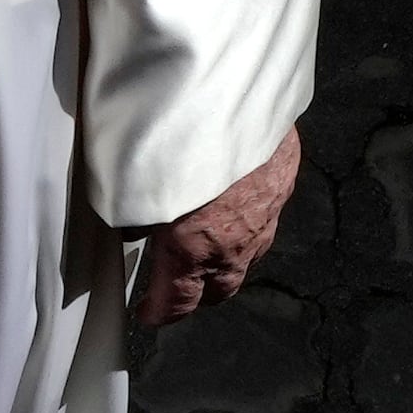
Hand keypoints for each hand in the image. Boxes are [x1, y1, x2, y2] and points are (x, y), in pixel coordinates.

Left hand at [123, 125, 301, 325]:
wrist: (238, 95)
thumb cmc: (180, 140)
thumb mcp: (132, 186)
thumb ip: (131, 216)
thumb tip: (130, 227)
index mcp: (193, 248)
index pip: (178, 301)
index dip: (161, 313)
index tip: (149, 316)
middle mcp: (235, 241)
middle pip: (221, 288)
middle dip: (199, 296)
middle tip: (180, 294)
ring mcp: (265, 215)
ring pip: (248, 254)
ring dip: (227, 260)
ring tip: (209, 253)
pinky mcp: (282, 182)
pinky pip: (265, 216)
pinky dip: (248, 222)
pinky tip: (237, 205)